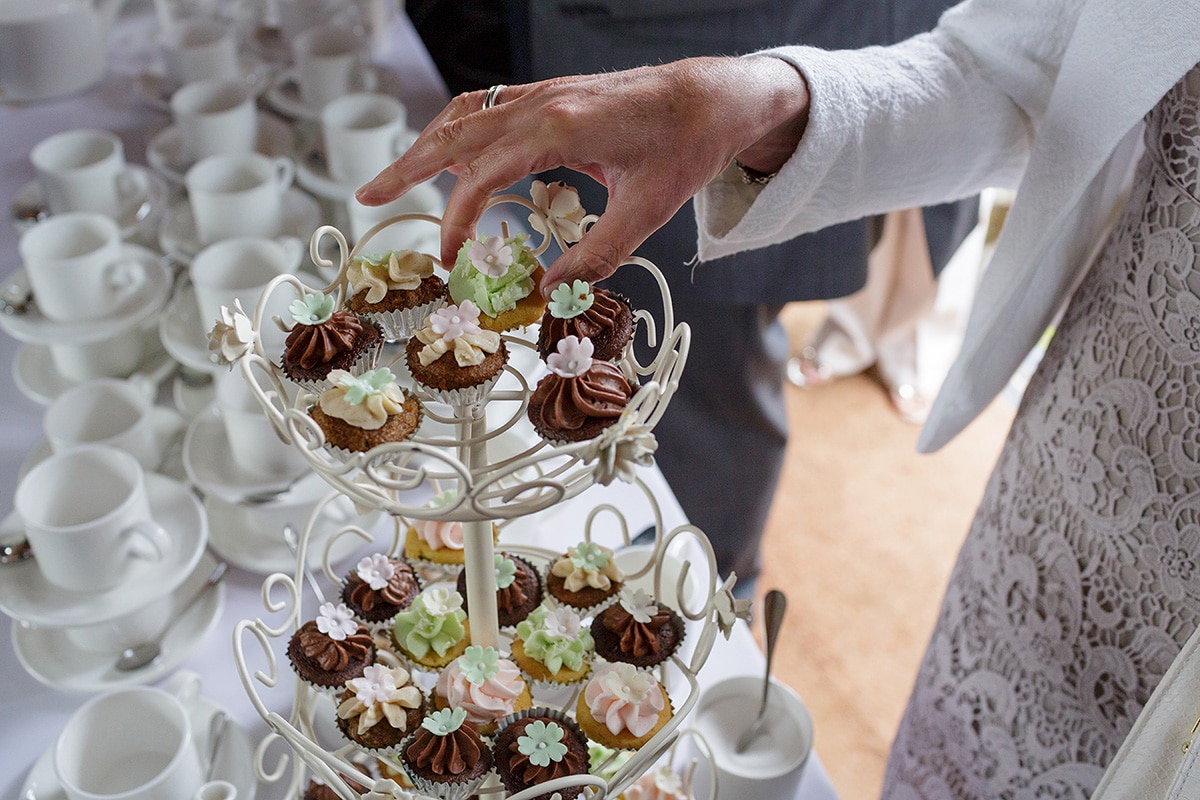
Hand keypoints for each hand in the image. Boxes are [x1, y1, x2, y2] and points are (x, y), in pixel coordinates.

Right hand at [356, 55, 809, 294]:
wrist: (712, 96)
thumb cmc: (684, 149)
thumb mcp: (647, 212)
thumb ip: (597, 256)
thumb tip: (551, 297)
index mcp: (558, 128)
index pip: (481, 177)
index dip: (458, 222)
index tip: (451, 262)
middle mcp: (540, 103)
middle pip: (452, 134)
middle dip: (405, 167)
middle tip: (367, 198)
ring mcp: (542, 93)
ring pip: (464, 115)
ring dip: (425, 145)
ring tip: (395, 178)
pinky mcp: (550, 94)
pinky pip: (487, 106)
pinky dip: (458, 131)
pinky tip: (450, 155)